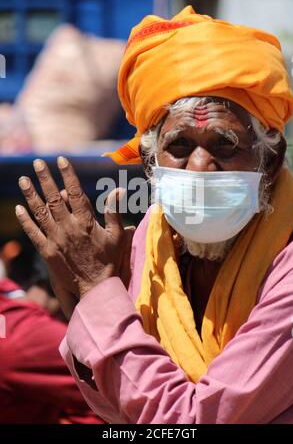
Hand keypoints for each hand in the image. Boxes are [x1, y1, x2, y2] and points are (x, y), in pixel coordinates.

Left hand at [16, 157, 132, 317]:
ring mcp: (56, 239)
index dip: (68, 175)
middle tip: (37, 163)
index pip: (75, 192)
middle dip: (45, 178)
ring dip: (30, 195)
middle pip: (54, 198)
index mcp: (86, 221)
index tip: (61, 160)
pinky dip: (25, 220)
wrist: (95, 287)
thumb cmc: (108, 260)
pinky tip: (19, 208)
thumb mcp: (116, 235)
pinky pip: (33, 233)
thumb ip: (115, 211)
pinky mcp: (47, 252)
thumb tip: (119, 190)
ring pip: (40, 213)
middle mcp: (68, 227)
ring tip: (23, 180)